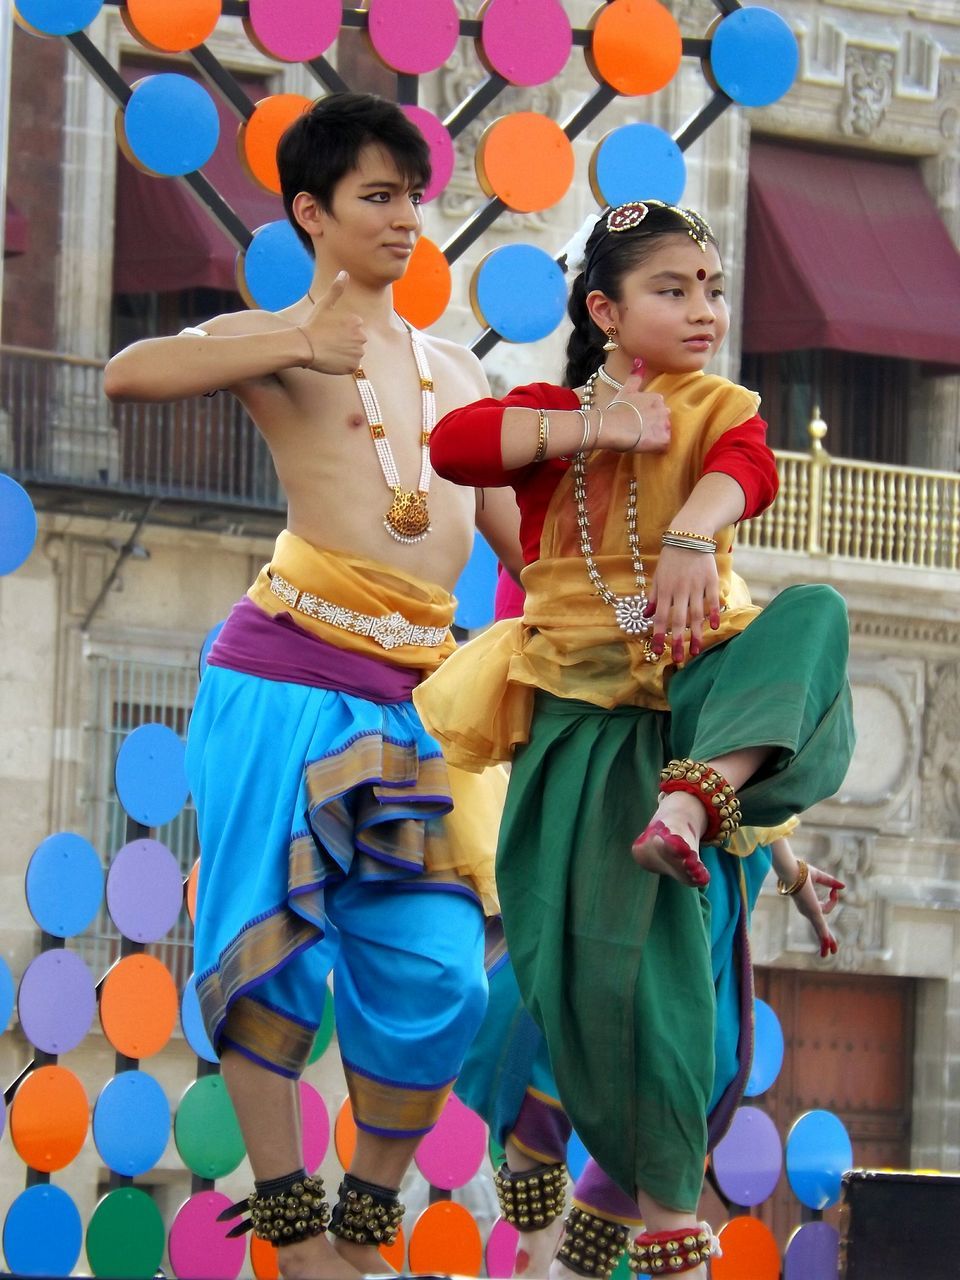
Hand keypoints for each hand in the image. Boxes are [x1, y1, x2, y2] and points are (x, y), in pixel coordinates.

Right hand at [296, 271, 365, 373]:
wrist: (304, 346)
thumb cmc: (313, 324)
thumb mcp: (324, 305)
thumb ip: (336, 289)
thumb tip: (345, 272)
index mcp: (357, 322)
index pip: (354, 329)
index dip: (341, 331)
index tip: (329, 331)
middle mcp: (361, 337)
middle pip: (356, 341)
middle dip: (345, 342)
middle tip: (329, 342)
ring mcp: (357, 352)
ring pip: (354, 354)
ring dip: (345, 353)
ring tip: (330, 351)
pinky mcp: (353, 366)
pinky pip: (351, 366)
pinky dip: (343, 365)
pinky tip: (332, 359)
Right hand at [603, 372, 670, 453]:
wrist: (611, 426)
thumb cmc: (616, 409)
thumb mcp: (626, 390)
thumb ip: (635, 375)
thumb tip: (640, 360)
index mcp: (657, 398)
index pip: (659, 409)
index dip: (648, 417)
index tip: (638, 421)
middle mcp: (664, 410)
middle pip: (664, 421)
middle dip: (655, 427)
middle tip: (639, 431)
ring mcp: (665, 425)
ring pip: (665, 434)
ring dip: (656, 438)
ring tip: (641, 440)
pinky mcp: (663, 440)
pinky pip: (664, 447)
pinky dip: (656, 449)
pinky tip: (645, 447)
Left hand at [646, 545, 720, 663]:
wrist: (689, 535)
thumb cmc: (671, 558)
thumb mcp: (658, 576)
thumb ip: (654, 596)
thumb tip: (648, 615)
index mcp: (665, 590)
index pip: (661, 617)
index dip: (659, 635)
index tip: (658, 651)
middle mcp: (680, 590)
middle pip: (678, 620)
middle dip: (677, 641)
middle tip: (679, 659)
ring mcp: (696, 586)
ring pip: (696, 614)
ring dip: (696, 634)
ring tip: (696, 651)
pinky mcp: (710, 580)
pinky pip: (712, 600)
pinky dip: (713, 613)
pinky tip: (714, 627)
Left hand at [792, 865, 843, 957]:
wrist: (791, 871)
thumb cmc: (799, 870)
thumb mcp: (818, 876)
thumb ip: (830, 882)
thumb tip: (843, 887)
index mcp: (807, 903)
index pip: (825, 909)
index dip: (833, 901)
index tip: (834, 890)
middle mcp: (807, 910)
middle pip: (819, 927)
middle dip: (826, 938)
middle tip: (831, 951)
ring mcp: (810, 912)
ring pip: (820, 931)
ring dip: (826, 943)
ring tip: (828, 954)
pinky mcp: (813, 912)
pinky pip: (821, 927)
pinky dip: (825, 938)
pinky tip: (828, 947)